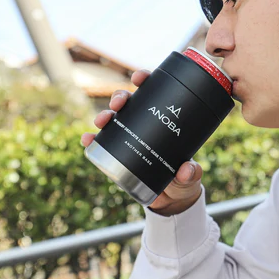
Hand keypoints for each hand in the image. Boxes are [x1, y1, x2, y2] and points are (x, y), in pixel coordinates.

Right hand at [81, 69, 203, 215]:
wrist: (170, 200)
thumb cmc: (184, 179)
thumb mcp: (190, 175)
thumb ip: (190, 173)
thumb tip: (186, 170)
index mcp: (165, 120)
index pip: (155, 92)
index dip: (145, 80)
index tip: (139, 77)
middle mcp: (145, 124)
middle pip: (130, 102)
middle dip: (120, 97)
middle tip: (118, 104)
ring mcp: (130, 138)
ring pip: (114, 119)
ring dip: (105, 115)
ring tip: (102, 120)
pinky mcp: (119, 154)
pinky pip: (102, 143)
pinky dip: (93, 139)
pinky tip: (87, 139)